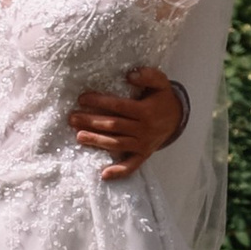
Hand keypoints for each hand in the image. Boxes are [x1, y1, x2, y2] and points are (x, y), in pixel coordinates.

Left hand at [69, 64, 185, 181]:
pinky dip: (119, 171)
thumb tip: (130, 75)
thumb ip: (148, 76)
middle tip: (72, 118)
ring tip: (79, 136)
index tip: (82, 99)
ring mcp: (143, 144)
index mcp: (145, 111)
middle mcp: (143, 129)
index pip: (118, 106)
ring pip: (117, 144)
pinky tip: (104, 174)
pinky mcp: (143, 155)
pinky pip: (132, 165)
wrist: (177, 118)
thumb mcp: (160, 82)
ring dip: (97, 141)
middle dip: (91, 122)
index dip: (100, 102)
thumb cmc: (162, 98)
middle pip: (113, 125)